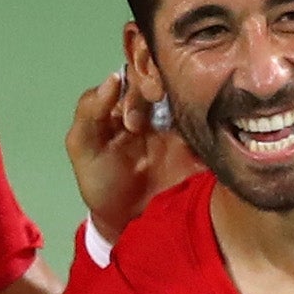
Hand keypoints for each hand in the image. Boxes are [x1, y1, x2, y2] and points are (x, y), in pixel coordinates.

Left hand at [66, 70, 199, 247]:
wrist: (130, 222)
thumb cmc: (103, 183)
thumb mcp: (83, 148)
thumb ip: (89, 112)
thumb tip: (114, 77)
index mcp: (127, 103)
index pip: (136, 71)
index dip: (135, 80)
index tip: (129, 117)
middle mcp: (157, 107)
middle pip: (165, 76)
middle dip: (155, 90)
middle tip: (141, 126)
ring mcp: (181, 122)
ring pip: (188, 90)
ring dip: (181, 99)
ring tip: (165, 130)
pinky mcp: (201, 141)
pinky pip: (209, 118)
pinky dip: (206, 115)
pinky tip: (196, 127)